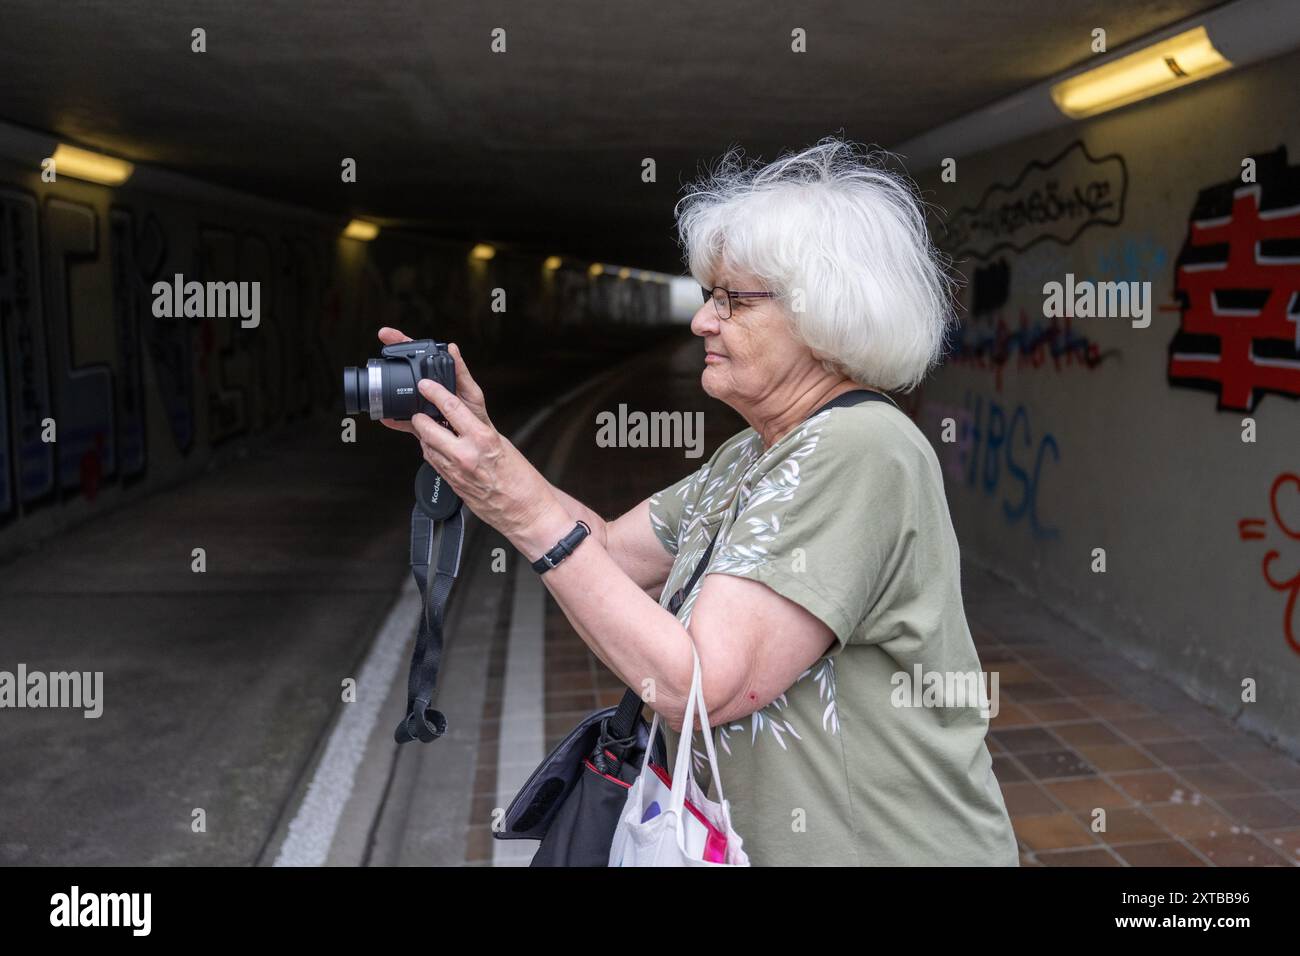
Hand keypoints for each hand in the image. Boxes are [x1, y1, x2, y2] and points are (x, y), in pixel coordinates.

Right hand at [375, 327, 494, 432]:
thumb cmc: (477, 417)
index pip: (419, 354)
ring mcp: (422, 405)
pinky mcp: (420, 423)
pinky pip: (404, 419)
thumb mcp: (471, 393)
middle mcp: (428, 389)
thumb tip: (452, 348)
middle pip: (405, 369)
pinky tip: (387, 417)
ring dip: (388, 389)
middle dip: (390, 358)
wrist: (475, 444)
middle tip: (380, 349)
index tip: (388, 335)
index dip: (404, 343)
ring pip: (401, 394)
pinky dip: (395, 419)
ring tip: (377, 385)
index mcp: (440, 378)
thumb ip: (461, 372)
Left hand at [409, 377, 567, 546]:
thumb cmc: (521, 479)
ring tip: (430, 427)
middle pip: (427, 427)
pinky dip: (431, 450)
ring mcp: (455, 471)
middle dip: (421, 417)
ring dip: (424, 434)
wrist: (526, 511)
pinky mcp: (451, 484)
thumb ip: (477, 426)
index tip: (425, 384)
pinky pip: (432, 462)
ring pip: (425, 445)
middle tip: (422, 409)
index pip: (450, 407)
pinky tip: (437, 447)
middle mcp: (465, 455)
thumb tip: (459, 412)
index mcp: (482, 439)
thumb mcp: (501, 443)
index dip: (433, 392)